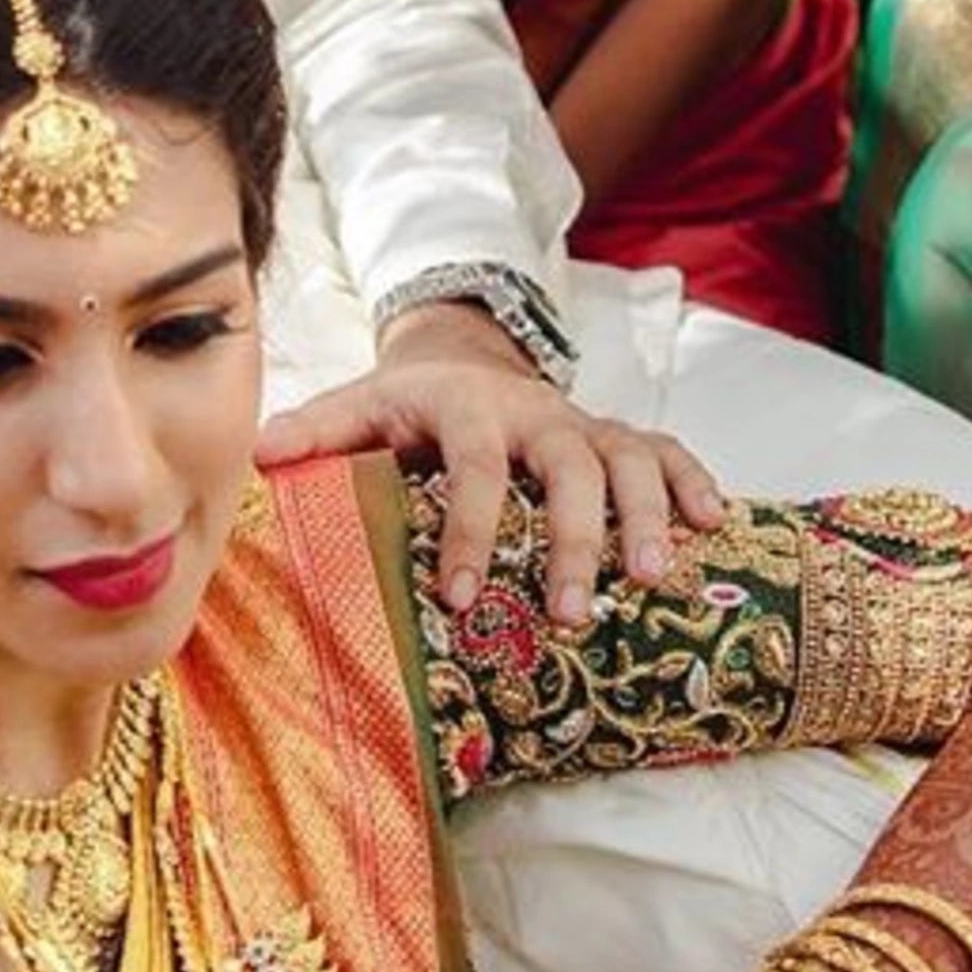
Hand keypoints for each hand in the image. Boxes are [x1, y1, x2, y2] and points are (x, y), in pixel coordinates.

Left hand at [261, 308, 723, 623]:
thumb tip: (255, 457)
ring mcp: (585, 423)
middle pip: (571, 469)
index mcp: (469, 409)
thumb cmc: (405, 405)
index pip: (476, 470)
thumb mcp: (358, 407)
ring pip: (631, 461)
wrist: (464, 357)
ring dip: (648, 516)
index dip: (471, 532)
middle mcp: (537, 412)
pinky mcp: (618, 436)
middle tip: (570, 614)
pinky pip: (668, 452)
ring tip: (655, 579)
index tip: (461, 598)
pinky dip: (694, 482)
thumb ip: (316, 432)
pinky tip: (715, 525)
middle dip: (576, 542)